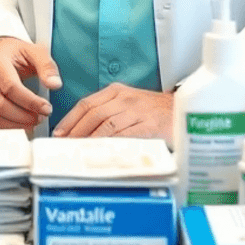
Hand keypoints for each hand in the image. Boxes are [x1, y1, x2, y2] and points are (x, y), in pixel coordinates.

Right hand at [0, 37, 61, 129]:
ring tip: (34, 121)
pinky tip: (22, 124)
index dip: (30, 101)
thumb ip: (46, 66)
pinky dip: (8, 128)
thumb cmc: (15, 53)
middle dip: (24, 116)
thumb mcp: (34, 51)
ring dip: (17, 125)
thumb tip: (55, 84)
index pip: (10, 87)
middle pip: (1, 105)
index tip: (46, 108)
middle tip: (42, 116)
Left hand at [51, 84, 173, 140]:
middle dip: (75, 132)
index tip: (59, 133)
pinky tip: (101, 153)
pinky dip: (110, 144)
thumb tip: (84, 133)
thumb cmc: (155, 112)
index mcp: (117, 91)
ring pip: (106, 125)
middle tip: (64, 147)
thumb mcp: (129, 105)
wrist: (185, 111)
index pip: (86, 104)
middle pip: (93, 114)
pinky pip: (125, 135)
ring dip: (89, 140)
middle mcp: (125, 98)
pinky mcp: (149, 124)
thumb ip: (109, 113)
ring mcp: (137, 110)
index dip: (70, 119)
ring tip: (78, 152)